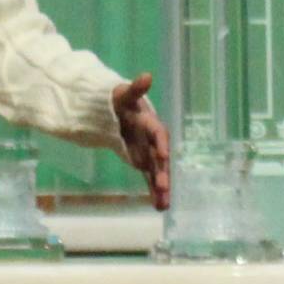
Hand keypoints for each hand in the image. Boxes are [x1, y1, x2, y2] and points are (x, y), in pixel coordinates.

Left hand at [111, 73, 173, 208]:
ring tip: (165, 206)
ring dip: (161, 188)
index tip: (162, 155)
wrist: (119, 112)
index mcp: (150, 123)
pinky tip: (159, 207)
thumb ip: (135, 88)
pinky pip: (149, 179)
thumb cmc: (121, 101)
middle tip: (164, 187)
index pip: (158, 133)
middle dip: (162, 173)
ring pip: (157, 173)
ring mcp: (149, 154)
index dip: (161, 143)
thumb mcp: (124, 94)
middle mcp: (153, 141)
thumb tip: (146, 75)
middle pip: (160, 158)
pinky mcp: (143, 163)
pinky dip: (154, 192)